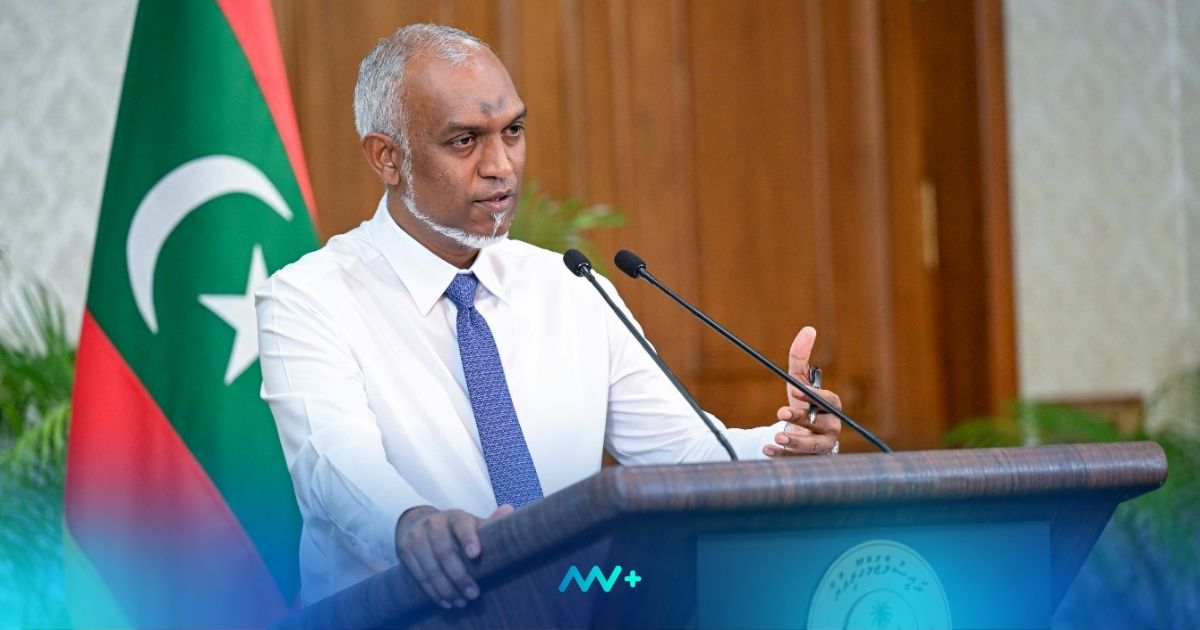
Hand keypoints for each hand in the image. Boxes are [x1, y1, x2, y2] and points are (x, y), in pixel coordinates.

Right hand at [394, 503, 513, 608]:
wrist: (416, 522)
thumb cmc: (453, 528)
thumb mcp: (469, 523)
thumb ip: (489, 522)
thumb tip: (509, 510)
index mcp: (454, 517)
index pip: (461, 526)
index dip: (468, 539)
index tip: (476, 555)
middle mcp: (433, 524)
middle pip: (445, 552)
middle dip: (459, 576)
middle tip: (474, 593)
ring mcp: (416, 537)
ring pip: (431, 568)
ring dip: (447, 589)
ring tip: (461, 601)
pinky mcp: (405, 552)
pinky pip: (419, 576)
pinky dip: (433, 592)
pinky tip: (446, 601)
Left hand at [763, 326, 842, 455]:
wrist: (803, 434)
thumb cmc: (802, 403)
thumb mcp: (799, 381)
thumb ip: (800, 358)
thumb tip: (808, 329)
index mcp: (831, 407)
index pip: (828, 401)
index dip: (813, 396)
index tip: (795, 392)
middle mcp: (832, 427)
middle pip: (822, 424)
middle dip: (802, 419)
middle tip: (780, 413)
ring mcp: (823, 447)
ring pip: (814, 447)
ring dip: (795, 442)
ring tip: (776, 436)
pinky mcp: (811, 462)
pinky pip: (799, 461)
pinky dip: (783, 456)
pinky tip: (768, 449)